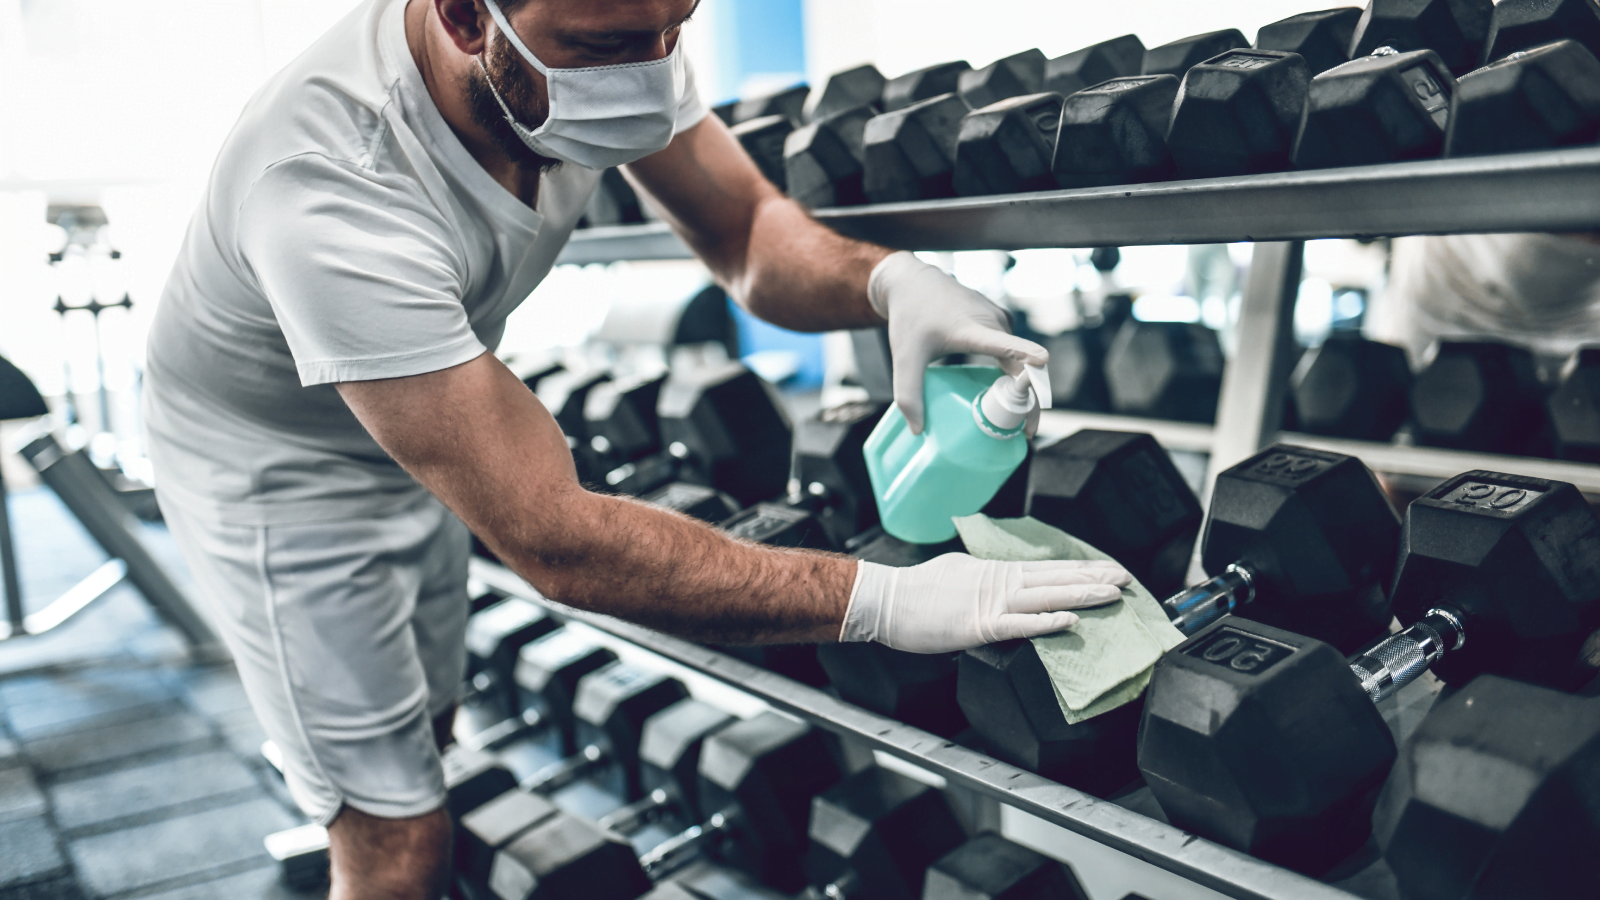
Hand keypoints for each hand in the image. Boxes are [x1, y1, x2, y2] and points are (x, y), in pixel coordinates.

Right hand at [840, 554, 1129, 653]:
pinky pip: (1019, 624)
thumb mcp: (961, 570)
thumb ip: (986, 576)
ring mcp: (992, 603)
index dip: (1082, 568)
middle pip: (1056, 578)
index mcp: (997, 570)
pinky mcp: (980, 625)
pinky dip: (1046, 621)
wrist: (888, 601)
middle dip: (1094, 579)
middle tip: (1127, 579)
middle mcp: (1000, 582)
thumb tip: (1004, 578)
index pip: (1049, 568)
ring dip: (1081, 595)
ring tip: (1112, 594)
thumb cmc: (919, 589)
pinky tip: (1069, 620)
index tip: (1108, 567)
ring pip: (1046, 596)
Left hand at [868, 251, 1048, 433]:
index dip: (1024, 352)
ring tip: (1013, 420)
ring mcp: (1000, 320)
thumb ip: (908, 394)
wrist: (914, 282)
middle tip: (1025, 432)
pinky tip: (1000, 393)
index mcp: (972, 329)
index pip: (1003, 342)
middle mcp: (993, 322)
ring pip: (1019, 361)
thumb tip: (918, 430)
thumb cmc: (910, 317)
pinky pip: (1014, 353)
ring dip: (1020, 390)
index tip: (1042, 361)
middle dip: (1028, 401)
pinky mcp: (1001, 321)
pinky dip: (1012, 374)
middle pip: (1022, 365)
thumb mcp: (904, 357)